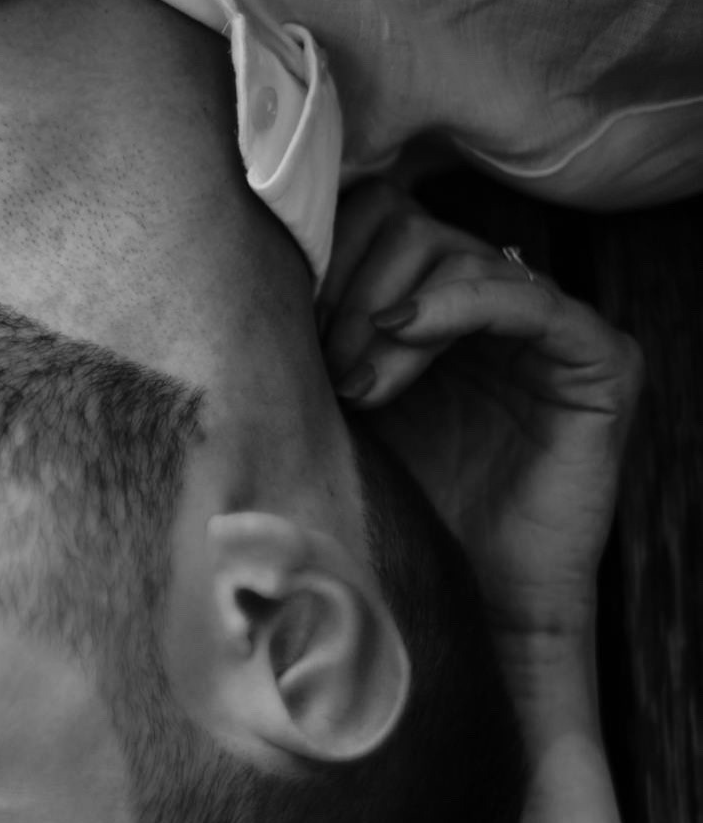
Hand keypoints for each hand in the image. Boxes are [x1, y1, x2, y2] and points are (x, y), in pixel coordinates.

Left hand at [320, 182, 640, 657]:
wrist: (459, 604)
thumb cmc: (383, 514)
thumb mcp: (324, 412)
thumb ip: (298, 344)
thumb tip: (223, 284)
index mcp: (423, 305)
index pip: (370, 219)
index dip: (323, 256)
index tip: (279, 321)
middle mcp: (487, 304)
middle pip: (408, 224)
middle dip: (350, 285)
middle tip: (320, 364)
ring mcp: (548, 328)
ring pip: (460, 254)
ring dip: (389, 310)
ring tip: (355, 386)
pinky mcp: (599, 362)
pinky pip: (534, 300)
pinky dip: (459, 303)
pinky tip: (402, 332)